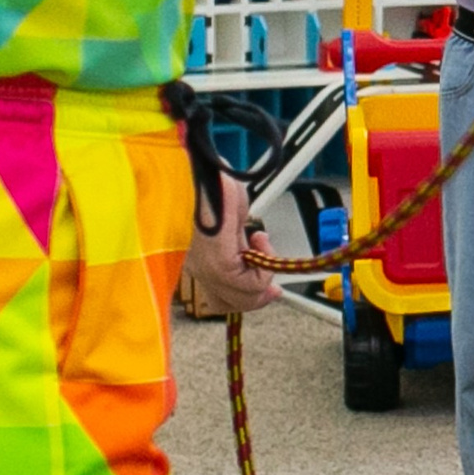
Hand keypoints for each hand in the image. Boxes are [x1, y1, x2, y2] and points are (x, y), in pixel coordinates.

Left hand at [186, 170, 276, 315]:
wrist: (199, 170)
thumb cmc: (207, 184)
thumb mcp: (228, 216)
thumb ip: (238, 237)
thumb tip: (248, 245)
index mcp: (199, 259)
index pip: (220, 297)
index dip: (248, 298)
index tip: (270, 290)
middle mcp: (199, 269)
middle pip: (231, 304)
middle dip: (259, 297)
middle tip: (275, 287)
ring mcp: (206, 269)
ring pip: (242, 298)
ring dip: (264, 277)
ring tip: (261, 247)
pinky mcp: (218, 263)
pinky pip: (251, 283)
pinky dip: (265, 266)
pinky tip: (259, 238)